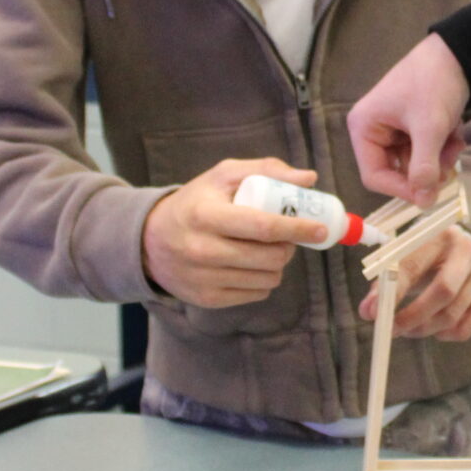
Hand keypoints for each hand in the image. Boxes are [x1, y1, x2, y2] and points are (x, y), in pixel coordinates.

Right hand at [139, 157, 328, 308]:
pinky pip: (256, 294)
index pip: (262, 227)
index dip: (297, 228)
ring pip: (268, 278)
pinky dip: (263, 279)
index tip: (320, 228)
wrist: (150, 240)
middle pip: (270, 257)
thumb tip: (309, 179)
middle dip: (290, 246)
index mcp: (206, 215)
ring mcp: (204, 279)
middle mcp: (202, 250)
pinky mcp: (207, 300)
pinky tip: (251, 264)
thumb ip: (266, 170)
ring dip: (278, 263)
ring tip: (266, 248)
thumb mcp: (223, 176)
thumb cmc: (196, 202)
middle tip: (287, 235)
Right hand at [349, 34, 468, 203]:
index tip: (427, 196)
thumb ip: (423, 166)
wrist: (458, 54)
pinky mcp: (412, 128)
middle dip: (426, 171)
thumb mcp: (429, 127)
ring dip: (439, 159)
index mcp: (364, 127)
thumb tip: (423, 202)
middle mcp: (374, 130)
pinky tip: (456, 132)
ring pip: (415, 164)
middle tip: (449, 169)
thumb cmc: (434, 83)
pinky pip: (426, 152)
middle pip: (396, 172)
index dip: (400, 190)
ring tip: (455, 142)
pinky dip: (443, 148)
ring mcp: (394, 130)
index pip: (373, 175)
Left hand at [366, 226, 470, 340]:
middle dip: (413, 316)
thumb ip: (384, 283)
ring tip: (409, 328)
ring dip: (424, 329)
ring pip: (452, 314)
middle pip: (443, 291)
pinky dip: (447, 334)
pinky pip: (467, 326)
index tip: (373, 315)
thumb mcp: (403, 257)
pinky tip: (436, 328)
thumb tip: (368, 312)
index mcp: (440, 234)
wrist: (458, 248)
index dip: (391, 294)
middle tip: (393, 330)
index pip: (413, 266)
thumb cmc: (423, 253)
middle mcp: (468, 250)